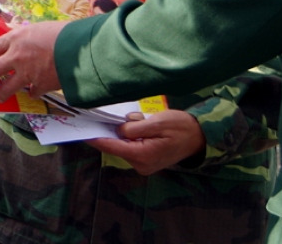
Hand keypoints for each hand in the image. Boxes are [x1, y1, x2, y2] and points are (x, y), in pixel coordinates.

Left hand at [0, 21, 66, 101]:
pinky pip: (32, 93)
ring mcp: (27, 73)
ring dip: (1, 95)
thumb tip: (17, 42)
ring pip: (5, 89)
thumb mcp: (38, 28)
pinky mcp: (40, 86)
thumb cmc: (62, 33)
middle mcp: (16, 56)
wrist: (81, 47)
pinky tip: (34, 93)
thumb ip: (24, 37)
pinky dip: (33, 93)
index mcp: (15, 38)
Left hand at [87, 110, 205, 175]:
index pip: (112, 146)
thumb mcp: (157, 122)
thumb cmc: (181, 127)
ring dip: (126, 132)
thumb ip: (135, 127)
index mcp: (142, 155)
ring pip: (124, 146)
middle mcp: (141, 164)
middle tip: (115, 115)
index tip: (82, 131)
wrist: (199, 138)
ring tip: (142, 120)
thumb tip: (118, 130)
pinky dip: (132, 137)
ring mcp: (143, 165)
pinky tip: (143, 126)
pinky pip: (132, 147)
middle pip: (117, 146)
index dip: (95, 138)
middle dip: (114, 130)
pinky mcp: (146, 161)